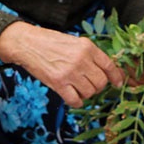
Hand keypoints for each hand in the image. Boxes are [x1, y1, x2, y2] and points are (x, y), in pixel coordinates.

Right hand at [0, 22, 123, 106]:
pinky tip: (71, 97)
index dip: (116, 77)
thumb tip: (106, 71)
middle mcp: (81, 59)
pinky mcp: (58, 83)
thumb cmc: (49, 42)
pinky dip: (76, 101)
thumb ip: (89, 54)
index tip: (118, 83)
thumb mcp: (74, 42)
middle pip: (101, 82)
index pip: (110, 66)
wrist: (26, 43)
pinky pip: (75, 100)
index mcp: (87, 47)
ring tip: (76, 88)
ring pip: (90, 92)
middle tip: (88, 85)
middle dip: (97, 87)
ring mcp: (70, 72)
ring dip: (85, 94)